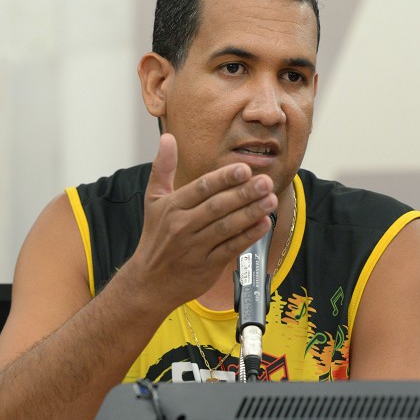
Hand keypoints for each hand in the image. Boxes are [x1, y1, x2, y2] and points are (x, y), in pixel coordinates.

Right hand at [129, 134, 277, 308]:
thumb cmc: (155, 237)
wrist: (148, 282)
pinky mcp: (207, 266)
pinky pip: (231, 248)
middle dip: (244, 193)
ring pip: (227, 227)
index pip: (202, 188)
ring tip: (270, 200)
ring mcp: (195, 247)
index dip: (224, 178)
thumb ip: (163, 168)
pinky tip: (264, 225)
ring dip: (251, 213)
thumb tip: (167, 137)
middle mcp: (183, 226)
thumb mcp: (154, 199)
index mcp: (173, 207)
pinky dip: (248, 236)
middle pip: (218, 206)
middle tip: (266, 182)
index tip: (244, 169)